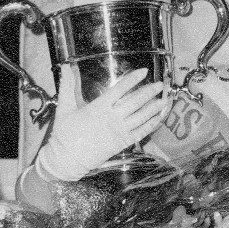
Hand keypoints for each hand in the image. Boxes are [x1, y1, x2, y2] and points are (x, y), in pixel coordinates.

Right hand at [35, 69, 169, 182]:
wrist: (66, 160)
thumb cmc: (64, 134)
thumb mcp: (64, 108)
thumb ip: (67, 87)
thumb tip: (66, 67)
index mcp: (98, 107)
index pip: (120, 89)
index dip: (133, 79)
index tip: (144, 72)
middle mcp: (112, 118)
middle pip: (135, 102)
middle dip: (149, 92)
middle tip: (160, 84)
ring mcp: (119, 131)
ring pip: (141, 117)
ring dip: (154, 108)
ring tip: (165, 99)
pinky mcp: (122, 143)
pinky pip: (140, 132)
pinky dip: (151, 125)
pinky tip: (158, 118)